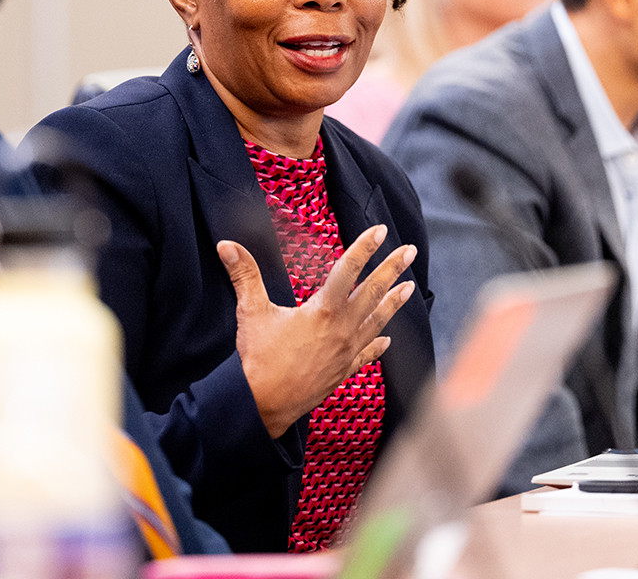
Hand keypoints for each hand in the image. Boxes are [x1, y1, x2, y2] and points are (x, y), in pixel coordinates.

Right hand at [218, 224, 416, 438]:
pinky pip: (366, 355)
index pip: (348, 270)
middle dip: (392, 269)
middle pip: (373, 293)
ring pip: (376, 322)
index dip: (365, 248)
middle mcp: (341, 330)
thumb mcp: (252, 311)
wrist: (263, 406)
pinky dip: (378, 345)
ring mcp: (345, 352)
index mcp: (323, 311)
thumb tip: (227, 246)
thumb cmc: (258, 359)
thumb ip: (244, 275)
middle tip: (410, 251)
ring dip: (394, 303)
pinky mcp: (342, 372)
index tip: (380, 231)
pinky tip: (387, 340)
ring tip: (410, 288)